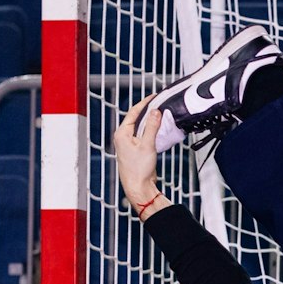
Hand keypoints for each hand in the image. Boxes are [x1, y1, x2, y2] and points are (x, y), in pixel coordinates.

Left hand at [114, 93, 163, 209]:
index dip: (144, 103)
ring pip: (139, 126)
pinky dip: (150, 130)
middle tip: (159, 103)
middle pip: (136, 118)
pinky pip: (142, 135)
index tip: (154, 97)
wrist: (138, 186)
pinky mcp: (135, 149)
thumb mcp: (147, 145)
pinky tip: (157, 130)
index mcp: (122, 134)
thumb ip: (151, 127)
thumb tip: (155, 112)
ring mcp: (128, 143)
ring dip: (149, 121)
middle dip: (148, 111)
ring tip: (160, 114)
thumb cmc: (138, 170)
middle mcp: (123, 137)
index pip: (133, 112)